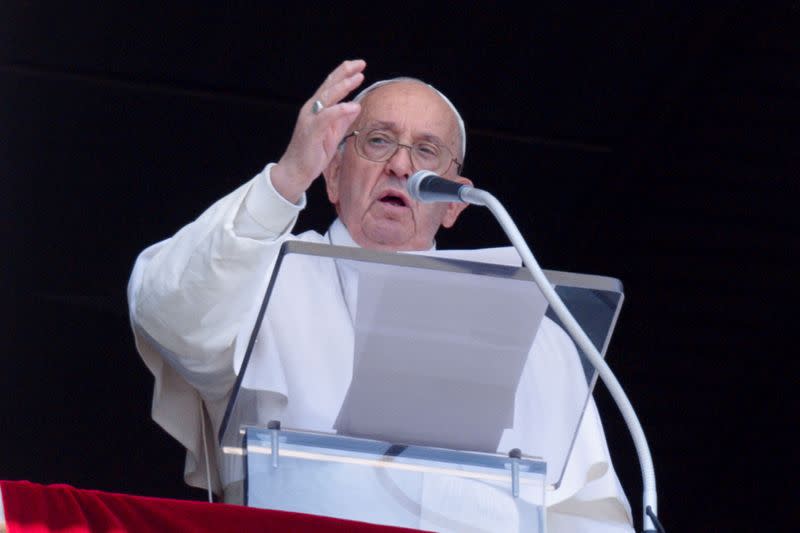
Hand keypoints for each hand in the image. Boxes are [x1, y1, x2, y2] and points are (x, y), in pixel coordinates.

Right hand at [272, 59, 365, 202]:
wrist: (296, 171)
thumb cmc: (313, 153)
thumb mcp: (333, 134)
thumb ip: (343, 119)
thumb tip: (357, 106)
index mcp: (317, 109)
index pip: (331, 86)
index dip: (344, 74)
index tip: (359, 66)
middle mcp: (312, 109)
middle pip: (329, 86)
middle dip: (344, 73)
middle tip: (360, 63)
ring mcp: (310, 119)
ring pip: (327, 97)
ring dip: (343, 86)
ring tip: (358, 77)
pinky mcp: (311, 130)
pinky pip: (326, 117)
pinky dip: (340, 110)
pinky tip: (353, 106)